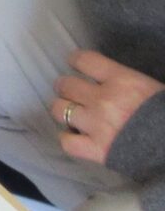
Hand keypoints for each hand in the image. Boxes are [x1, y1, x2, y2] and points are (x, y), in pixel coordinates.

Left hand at [52, 51, 163, 165]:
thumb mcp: (152, 88)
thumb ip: (127, 83)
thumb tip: (112, 81)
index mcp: (122, 80)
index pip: (84, 60)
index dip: (76, 61)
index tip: (75, 65)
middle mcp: (103, 99)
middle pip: (65, 85)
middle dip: (67, 88)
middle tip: (73, 93)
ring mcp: (96, 125)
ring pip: (58, 110)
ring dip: (63, 110)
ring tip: (72, 113)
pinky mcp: (95, 150)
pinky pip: (66, 141)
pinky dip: (68, 139)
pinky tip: (75, 137)